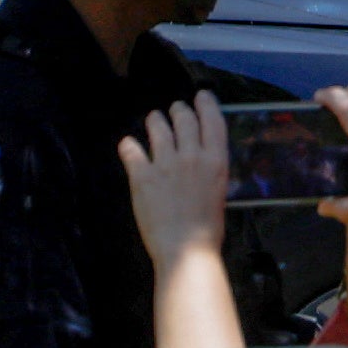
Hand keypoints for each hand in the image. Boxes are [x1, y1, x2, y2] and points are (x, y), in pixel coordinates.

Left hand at [119, 100, 229, 271]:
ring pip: (157, 126)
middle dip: (178, 110)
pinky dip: (128, 146)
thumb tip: (202, 161)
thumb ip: (210, 171)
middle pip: (184, 117)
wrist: (186, 250)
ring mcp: (165, 164)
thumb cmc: (207, 230)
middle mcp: (192, 155)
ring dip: (155, 121)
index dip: (205, 103)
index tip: (200, 96)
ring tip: (153, 121)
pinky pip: (131, 149)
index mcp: (216, 160)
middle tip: (174, 111)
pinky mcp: (142, 176)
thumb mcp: (220, 193)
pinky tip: (128, 146)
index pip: (212, 119)